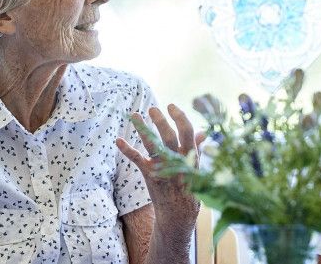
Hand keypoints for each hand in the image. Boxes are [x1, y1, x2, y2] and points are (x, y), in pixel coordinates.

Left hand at [116, 104, 205, 231]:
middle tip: (153, 109)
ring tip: (134, 115)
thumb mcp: (197, 168)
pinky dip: (127, 150)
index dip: (180, 117)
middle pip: (168, 136)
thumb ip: (196, 149)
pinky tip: (118, 140)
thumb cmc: (190, 189)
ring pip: (152, 144)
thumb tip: (202, 132)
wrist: (179, 215)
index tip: (172, 106)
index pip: (187, 132)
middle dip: (161, 121)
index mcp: (191, 156)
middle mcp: (177, 160)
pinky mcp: (150, 175)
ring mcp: (163, 168)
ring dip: (142, 129)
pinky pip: (137, 160)